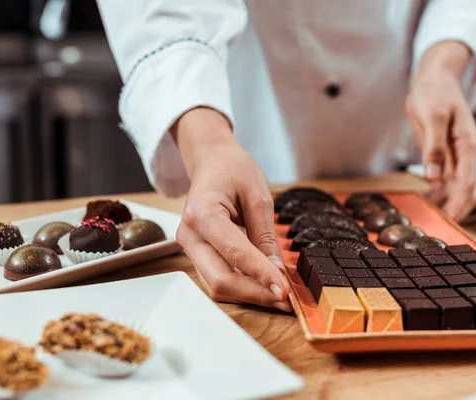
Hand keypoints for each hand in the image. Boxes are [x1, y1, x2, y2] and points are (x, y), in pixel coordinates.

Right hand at [172, 108, 291, 311]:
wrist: (212, 161)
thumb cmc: (233, 170)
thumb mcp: (258, 195)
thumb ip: (265, 235)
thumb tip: (275, 272)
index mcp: (203, 213)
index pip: (235, 253)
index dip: (261, 275)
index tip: (285, 290)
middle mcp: (189, 235)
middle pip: (220, 279)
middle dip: (254, 293)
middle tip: (286, 300)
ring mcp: (189, 247)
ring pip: (217, 285)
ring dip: (249, 295)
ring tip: (279, 297)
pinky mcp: (197, 254)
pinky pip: (217, 278)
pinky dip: (241, 287)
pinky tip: (263, 287)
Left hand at [406, 40, 475, 221]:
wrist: (435, 77)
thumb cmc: (435, 92)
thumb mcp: (433, 117)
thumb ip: (434, 147)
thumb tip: (434, 177)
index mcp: (467, 143)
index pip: (468, 180)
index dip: (459, 202)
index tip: (450, 219)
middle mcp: (465, 152)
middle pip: (469, 188)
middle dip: (459, 208)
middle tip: (442, 226)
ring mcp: (456, 154)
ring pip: (459, 186)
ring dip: (450, 203)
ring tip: (435, 220)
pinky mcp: (445, 154)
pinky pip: (447, 179)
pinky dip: (441, 193)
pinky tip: (431, 203)